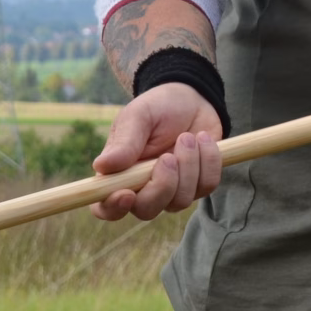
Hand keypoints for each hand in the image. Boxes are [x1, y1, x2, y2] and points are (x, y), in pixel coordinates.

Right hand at [92, 82, 224, 221]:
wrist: (191, 99)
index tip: (127, 193)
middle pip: (146, 210)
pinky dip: (208, 161)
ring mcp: (172, 190)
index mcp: (118, 174)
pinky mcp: (198, 185)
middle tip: (168, 157)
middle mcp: (143, 188)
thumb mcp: (138, 116)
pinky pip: (206, 186)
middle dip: (161, 186)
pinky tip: (203, 140)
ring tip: (188, 137)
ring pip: (180, 201)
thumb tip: (101, 166)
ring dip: (188, 166)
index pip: (106, 208)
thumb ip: (124, 142)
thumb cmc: (157, 107)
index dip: (113, 208)